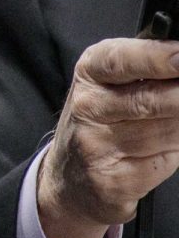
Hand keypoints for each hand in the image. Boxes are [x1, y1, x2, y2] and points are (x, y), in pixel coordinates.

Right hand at [37, 37, 178, 237]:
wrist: (70, 175)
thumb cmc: (102, 121)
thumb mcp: (114, 85)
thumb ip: (149, 75)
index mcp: (90, 73)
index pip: (122, 60)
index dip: (157, 58)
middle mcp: (88, 106)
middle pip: (148, 99)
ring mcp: (97, 144)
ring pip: (164, 133)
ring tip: (177, 124)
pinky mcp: (114, 179)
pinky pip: (164, 162)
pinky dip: (175, 153)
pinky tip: (168, 148)